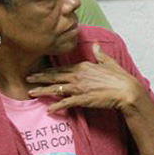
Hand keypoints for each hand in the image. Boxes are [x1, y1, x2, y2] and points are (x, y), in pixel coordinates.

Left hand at [27, 44, 142, 112]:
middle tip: (27, 78)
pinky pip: (66, 103)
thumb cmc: (119, 77)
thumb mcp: (109, 62)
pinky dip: (56, 106)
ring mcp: (79, 88)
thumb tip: (96, 44)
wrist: (126, 91)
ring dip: (43, 91)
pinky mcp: (82, 99)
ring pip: (56, 88)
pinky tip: (49, 109)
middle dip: (40, 78)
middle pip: (55, 77)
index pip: (62, 68)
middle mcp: (78, 76)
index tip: (40, 71)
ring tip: (31, 92)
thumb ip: (99, 54)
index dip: (49, 70)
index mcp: (83, 66)